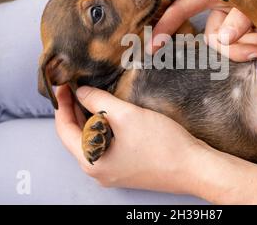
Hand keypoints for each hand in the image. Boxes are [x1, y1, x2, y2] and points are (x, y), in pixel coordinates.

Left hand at [54, 84, 208, 192]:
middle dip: (74, 110)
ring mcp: (112, 171)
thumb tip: (81, 92)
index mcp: (91, 161)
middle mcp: (98, 170)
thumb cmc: (162, 146)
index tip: (63, 85)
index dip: (62, 104)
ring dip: (90, 118)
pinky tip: (111, 113)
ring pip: (92, 140)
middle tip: (76, 87)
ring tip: (92, 96)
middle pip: (76, 136)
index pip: (64, 130)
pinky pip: (106, 145)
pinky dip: (104, 127)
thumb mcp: (126, 115)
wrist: (194, 168)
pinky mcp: (126, 167)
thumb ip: (99, 101)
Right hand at [151, 0, 256, 61]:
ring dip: (247, 49)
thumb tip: (224, 39)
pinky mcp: (254, 30)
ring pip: (229, 46)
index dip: (166, 25)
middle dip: (231, 47)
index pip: (184, 7)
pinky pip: (246, 47)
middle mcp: (225, 5)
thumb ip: (244, 11)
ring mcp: (240, 19)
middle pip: (212, 37)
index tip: (153, 45)